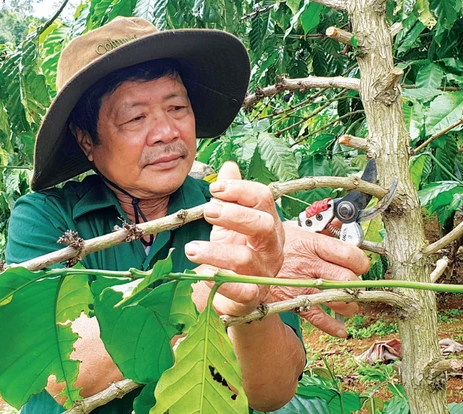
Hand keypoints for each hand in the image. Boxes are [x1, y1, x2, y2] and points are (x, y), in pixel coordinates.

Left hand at [186, 162, 284, 316]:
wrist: (236, 295)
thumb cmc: (236, 252)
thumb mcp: (232, 221)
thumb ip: (232, 194)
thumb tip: (230, 166)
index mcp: (268, 223)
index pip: (263, 199)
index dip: (240, 190)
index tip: (215, 189)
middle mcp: (271, 246)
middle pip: (262, 224)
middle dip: (235, 215)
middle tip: (208, 211)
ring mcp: (263, 273)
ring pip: (245, 258)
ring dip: (216, 251)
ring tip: (191, 249)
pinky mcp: (251, 296)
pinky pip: (240, 289)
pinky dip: (220, 281)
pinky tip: (203, 275)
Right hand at [273, 222, 370, 336]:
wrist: (242, 257)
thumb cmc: (270, 242)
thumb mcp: (294, 229)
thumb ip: (319, 230)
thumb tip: (342, 223)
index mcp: (311, 243)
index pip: (349, 254)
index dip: (361, 262)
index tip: (361, 265)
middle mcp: (308, 264)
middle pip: (347, 279)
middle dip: (356, 285)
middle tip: (355, 285)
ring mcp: (300, 284)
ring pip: (337, 299)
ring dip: (348, 305)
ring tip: (349, 303)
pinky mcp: (291, 301)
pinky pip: (317, 317)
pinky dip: (332, 326)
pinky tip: (340, 329)